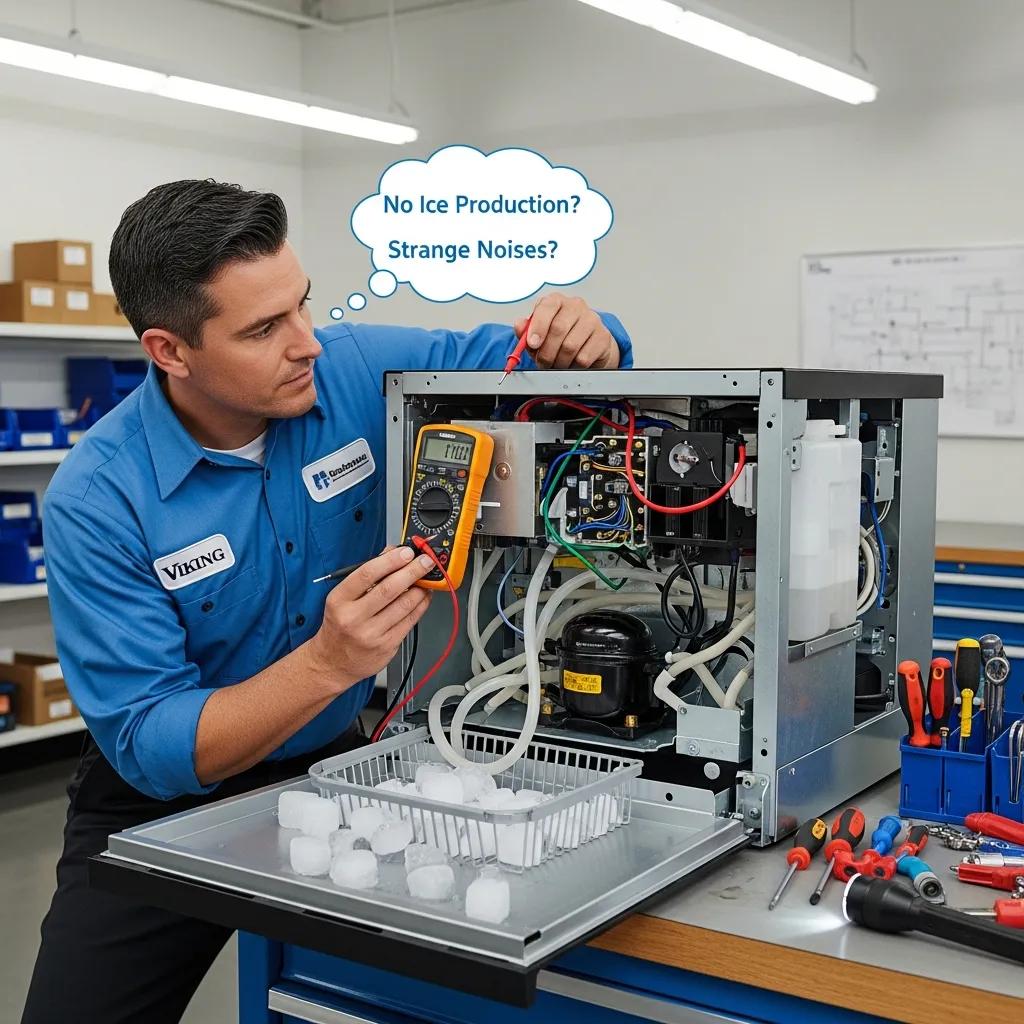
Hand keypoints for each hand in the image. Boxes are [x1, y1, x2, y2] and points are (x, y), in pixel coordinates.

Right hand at [311, 546, 432, 689]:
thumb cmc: (339, 625)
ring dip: (420, 589)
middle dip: (412, 571)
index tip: (406, 552)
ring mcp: (371, 634)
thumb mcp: (342, 598)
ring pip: (403, 605)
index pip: (366, 575)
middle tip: (425, 561)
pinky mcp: (386, 646)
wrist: (333, 662)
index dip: (390, 561)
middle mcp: (354, 618)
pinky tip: (424, 596)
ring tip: (427, 578)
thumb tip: (392, 553)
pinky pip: (409, 621)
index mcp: (339, 601)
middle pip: (389, 589)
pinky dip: (420, 605)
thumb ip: (367, 575)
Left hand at [513, 293, 619, 369]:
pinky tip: (571, 363)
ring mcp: (592, 320)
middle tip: (542, 362)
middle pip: (558, 329)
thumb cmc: (561, 336)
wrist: (589, 344)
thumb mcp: (539, 333)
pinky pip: (583, 358)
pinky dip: (573, 366)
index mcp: (557, 301)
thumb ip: (526, 330)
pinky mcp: (603, 337)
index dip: (538, 327)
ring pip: (570, 346)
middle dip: (546, 352)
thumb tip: (519, 326)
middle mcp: (575, 306)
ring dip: (558, 361)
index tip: (532, 344)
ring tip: (556, 364)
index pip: (547, 307)